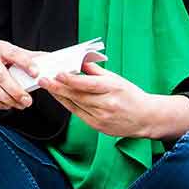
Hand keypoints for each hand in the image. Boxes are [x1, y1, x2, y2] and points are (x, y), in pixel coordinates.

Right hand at [0, 40, 38, 109]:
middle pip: (1, 76)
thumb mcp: (8, 52)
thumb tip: (51, 59)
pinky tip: (6, 106)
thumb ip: (28, 57)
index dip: (26, 63)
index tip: (36, 74)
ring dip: (7, 100)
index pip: (14, 54)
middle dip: (16, 91)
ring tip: (19, 105)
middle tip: (28, 101)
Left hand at [39, 62, 188, 139]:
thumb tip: (80, 61)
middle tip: (42, 79)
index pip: (88, 84)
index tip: (57, 74)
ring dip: (59, 95)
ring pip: (75, 105)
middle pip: (78, 95)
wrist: (145, 118)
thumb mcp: (117, 79)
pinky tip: (59, 97)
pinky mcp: (98, 127)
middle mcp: (107, 104)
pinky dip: (68, 104)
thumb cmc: (131, 96)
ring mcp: (102, 118)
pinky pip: (78, 114)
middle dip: (58, 87)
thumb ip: (97, 71)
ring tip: (47, 86)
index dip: (71, 80)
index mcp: (113, 89)